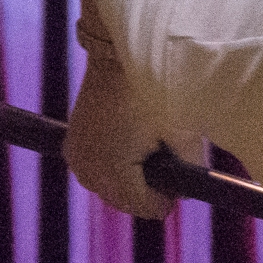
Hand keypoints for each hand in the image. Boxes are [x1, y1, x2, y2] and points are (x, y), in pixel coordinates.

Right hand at [65, 56, 175, 220]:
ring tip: (150, 161)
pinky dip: (111, 169)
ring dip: (128, 183)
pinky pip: (93, 170)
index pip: (142, 206)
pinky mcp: (72, 142)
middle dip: (146, 193)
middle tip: (169, 176)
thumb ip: (189, 167)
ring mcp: (76, 156)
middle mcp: (88, 168)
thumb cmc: (155, 91)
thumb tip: (187, 190)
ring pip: (106, 188)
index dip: (165, 201)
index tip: (180, 188)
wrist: (118, 56)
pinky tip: (129, 153)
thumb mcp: (182, 131)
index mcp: (114, 169)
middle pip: (122, 201)